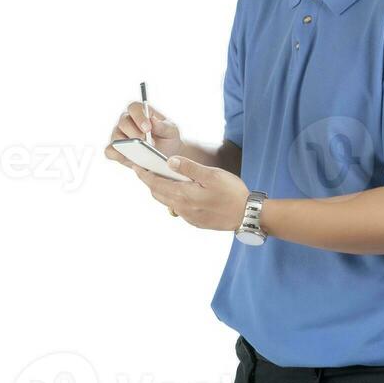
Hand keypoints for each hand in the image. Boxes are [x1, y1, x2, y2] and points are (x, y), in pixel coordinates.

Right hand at [104, 100, 183, 168]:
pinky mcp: (116, 150)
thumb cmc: (168, 139)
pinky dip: (116, 155)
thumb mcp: (171, 132)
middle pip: (123, 121)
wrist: (166, 156)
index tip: (147, 128)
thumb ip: (164, 126)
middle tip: (144, 141)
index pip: (134, 107)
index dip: (139, 116)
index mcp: (141, 113)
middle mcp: (127, 122)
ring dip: (126, 144)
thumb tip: (153, 120)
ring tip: (139, 152)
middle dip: (134, 132)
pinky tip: (128, 159)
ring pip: (116, 136)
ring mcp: (119, 136)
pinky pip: (110, 151)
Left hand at [131, 155, 249, 231]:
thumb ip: (189, 167)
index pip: (155, 183)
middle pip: (158, 194)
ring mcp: (188, 216)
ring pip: (167, 202)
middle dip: (150, 182)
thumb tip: (169, 161)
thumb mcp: (212, 174)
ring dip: (161, 191)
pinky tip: (181, 191)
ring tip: (162, 179)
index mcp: (183, 194)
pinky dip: (174, 199)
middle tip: (146, 170)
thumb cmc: (232, 192)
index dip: (144, 174)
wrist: (247, 215)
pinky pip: (178, 209)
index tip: (136, 166)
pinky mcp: (195, 221)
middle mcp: (182, 207)